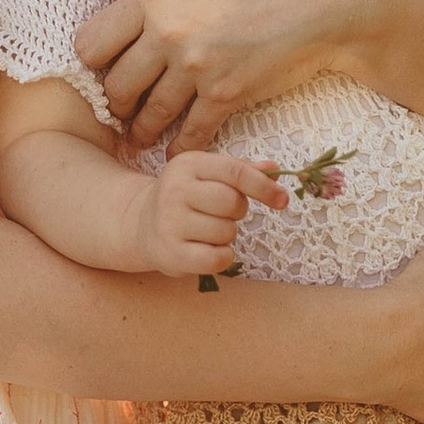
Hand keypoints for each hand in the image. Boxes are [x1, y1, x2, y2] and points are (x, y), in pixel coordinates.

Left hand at [75, 0, 395, 152]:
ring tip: (141, 133)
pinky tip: (177, 148)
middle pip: (115, 86)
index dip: (95, 58)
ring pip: (148, 115)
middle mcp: (167, 35)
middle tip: (122, 104)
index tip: (107, 64)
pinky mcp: (228, 95)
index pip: (91, 44)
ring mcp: (197, 69)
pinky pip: (191, 134)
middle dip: (116, 98)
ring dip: (142, 128)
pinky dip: (181, 146)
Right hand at [141, 149, 286, 278]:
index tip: (282, 199)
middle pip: (232, 203)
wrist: (141, 224)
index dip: (264, 187)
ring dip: (227, 234)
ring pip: (226, 231)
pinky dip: (223, 256)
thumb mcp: (208, 175)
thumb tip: (275, 170)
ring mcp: (169, 223)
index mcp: (187, 164)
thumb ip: (242, 170)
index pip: (235, 172)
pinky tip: (207, 248)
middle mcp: (174, 190)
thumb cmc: (186, 197)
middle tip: (222, 213)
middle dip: (238, 211)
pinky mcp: (170, 253)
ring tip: (207, 230)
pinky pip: (217, 258)